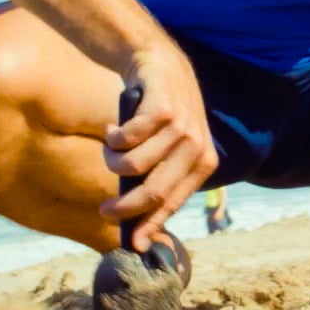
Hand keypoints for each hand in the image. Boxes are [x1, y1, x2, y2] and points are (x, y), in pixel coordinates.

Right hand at [101, 44, 218, 251]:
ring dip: (112, 161)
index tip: (132, 245)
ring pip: (134, 166)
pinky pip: (127, 139)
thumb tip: (139, 231)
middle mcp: (197, 146)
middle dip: (125, 207)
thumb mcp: (169, 147)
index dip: (151, 226)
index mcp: (204, 162)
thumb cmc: (161, 115)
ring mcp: (181, 126)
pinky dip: (113, 138)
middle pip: (154, 192)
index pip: (174, 203)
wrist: (158, 64)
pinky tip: (112, 130)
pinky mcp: (162, 108)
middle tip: (105, 209)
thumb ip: (160, 180)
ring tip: (109, 149)